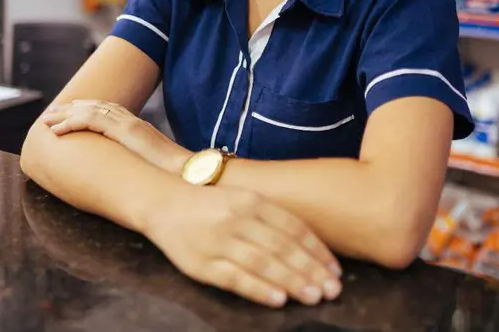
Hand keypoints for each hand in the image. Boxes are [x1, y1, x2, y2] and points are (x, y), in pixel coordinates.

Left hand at [41, 100, 190, 174]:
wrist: (188, 173)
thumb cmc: (171, 175)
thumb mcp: (148, 164)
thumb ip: (136, 161)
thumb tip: (125, 172)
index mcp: (138, 128)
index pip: (108, 110)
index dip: (86, 109)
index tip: (68, 112)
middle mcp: (133, 122)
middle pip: (96, 106)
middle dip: (71, 108)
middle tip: (50, 113)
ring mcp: (130, 125)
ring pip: (91, 110)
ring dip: (65, 114)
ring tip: (47, 120)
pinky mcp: (127, 132)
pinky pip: (92, 121)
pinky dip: (72, 123)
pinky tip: (57, 131)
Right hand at [145, 184, 343, 307]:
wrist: (163, 202)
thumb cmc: (212, 205)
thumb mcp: (245, 199)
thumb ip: (274, 217)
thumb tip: (310, 245)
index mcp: (254, 201)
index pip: (294, 227)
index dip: (317, 250)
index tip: (336, 269)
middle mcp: (239, 219)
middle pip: (283, 247)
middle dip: (311, 269)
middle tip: (333, 289)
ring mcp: (220, 241)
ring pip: (263, 263)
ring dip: (292, 280)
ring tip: (314, 296)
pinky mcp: (201, 263)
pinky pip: (234, 278)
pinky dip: (258, 289)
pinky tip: (279, 299)